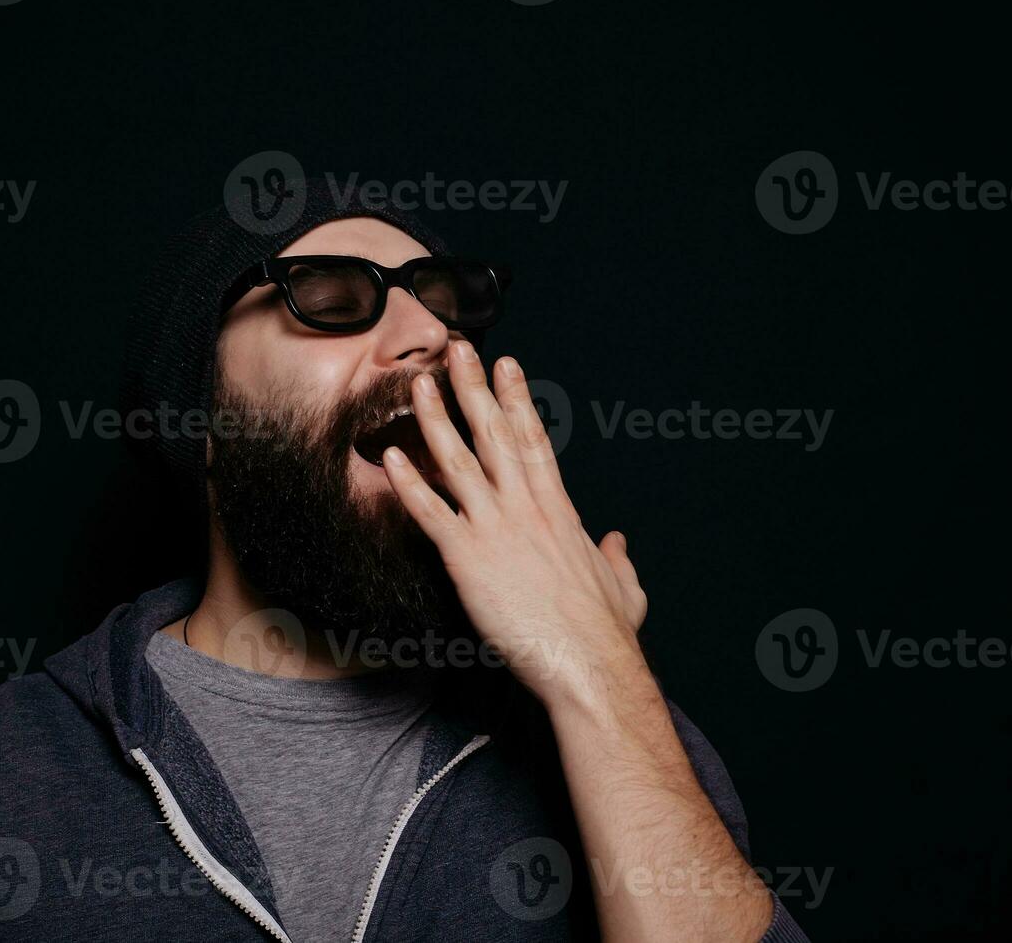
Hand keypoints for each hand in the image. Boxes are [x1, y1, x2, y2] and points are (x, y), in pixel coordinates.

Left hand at [381, 340, 648, 705]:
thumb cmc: (605, 632)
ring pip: (458, 460)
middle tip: (457, 348)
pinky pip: (430, 513)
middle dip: (474, 387)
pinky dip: (408, 484)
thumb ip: (616, 557)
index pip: (533, 440)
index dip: (516, 399)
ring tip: (418, 383)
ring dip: (435, 418)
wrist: (588, 662)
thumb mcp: (623, 586)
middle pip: (494, 434)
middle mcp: (526, 507)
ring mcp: (496, 529)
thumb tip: (616, 541)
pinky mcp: (469, 558)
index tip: (506, 366)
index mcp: (558, 509)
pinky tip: (387, 458)